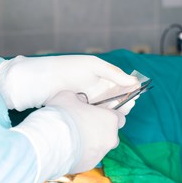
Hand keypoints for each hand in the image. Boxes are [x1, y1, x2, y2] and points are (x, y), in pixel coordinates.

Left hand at [0, 55, 138, 110]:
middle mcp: (102, 87)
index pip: (124, 82)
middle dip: (127, 100)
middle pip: (120, 96)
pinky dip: (107, 115)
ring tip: (120, 110)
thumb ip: (115, 74)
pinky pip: (101, 113)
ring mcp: (95, 99)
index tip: (137, 92)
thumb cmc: (70, 68)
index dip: (132, 88)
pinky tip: (109, 116)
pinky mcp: (87, 110)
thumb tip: (135, 81)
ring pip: (112, 106)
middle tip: (128, 103)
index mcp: (106, 75)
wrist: (45, 80)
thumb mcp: (95, 66)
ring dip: (118, 109)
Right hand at [46, 91, 126, 172]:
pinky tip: (69, 148)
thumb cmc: (62, 115)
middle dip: (102, 131)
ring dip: (92, 143)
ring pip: (101, 147)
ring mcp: (101, 153)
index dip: (110, 116)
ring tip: (74, 138)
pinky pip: (89, 157)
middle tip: (86, 126)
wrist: (49, 142)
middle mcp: (110, 138)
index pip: (120, 118)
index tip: (100, 114)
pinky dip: (83, 153)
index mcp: (110, 120)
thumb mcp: (69, 97)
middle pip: (112, 134)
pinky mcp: (90, 164)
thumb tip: (80, 101)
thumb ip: (79, 99)